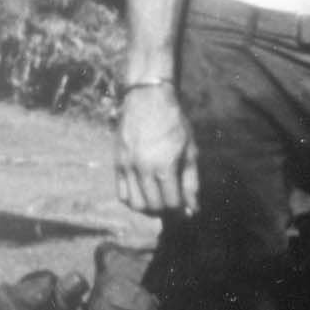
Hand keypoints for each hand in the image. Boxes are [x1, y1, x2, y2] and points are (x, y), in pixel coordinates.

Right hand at [115, 85, 198, 215]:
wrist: (148, 99)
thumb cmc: (175, 124)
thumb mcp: (190, 151)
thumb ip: (191, 183)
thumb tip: (192, 210)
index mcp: (165, 166)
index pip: (171, 203)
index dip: (180, 210)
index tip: (185, 208)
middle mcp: (143, 169)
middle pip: (153, 207)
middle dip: (166, 210)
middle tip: (172, 204)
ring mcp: (127, 166)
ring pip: (134, 204)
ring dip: (148, 208)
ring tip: (158, 200)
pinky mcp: (117, 163)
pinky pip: (121, 193)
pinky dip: (133, 200)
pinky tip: (144, 193)